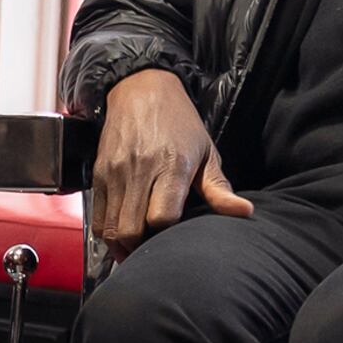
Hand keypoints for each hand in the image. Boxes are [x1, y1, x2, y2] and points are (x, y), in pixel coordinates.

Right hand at [93, 67, 248, 257]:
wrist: (142, 90)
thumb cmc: (180, 123)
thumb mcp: (207, 153)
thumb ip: (220, 189)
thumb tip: (244, 213)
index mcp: (171, 166)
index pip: (162, 218)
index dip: (168, 234)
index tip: (175, 236)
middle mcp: (139, 171)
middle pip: (132, 229)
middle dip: (142, 248)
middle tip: (153, 252)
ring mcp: (115, 173)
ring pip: (111, 228)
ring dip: (123, 246)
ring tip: (137, 250)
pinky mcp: (99, 174)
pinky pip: (97, 217)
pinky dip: (108, 233)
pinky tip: (122, 237)